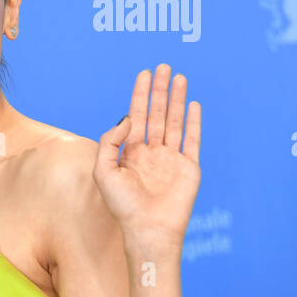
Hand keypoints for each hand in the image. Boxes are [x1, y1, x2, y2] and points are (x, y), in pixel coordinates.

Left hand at [94, 64, 200, 245]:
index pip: (136, 117)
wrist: (148, 229)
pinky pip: (192, 139)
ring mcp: (171, 159)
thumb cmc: (123, 206)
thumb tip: (127, 119)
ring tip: (179, 77)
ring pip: (174, 122)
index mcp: (130, 153)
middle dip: (159, 90)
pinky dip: (193, 122)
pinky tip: (193, 104)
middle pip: (156, 114)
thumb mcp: (103, 171)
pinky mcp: (189, 167)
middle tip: (163, 67)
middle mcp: (151, 153)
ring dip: (177, 99)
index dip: (140, 95)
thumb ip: (110, 141)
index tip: (144, 75)